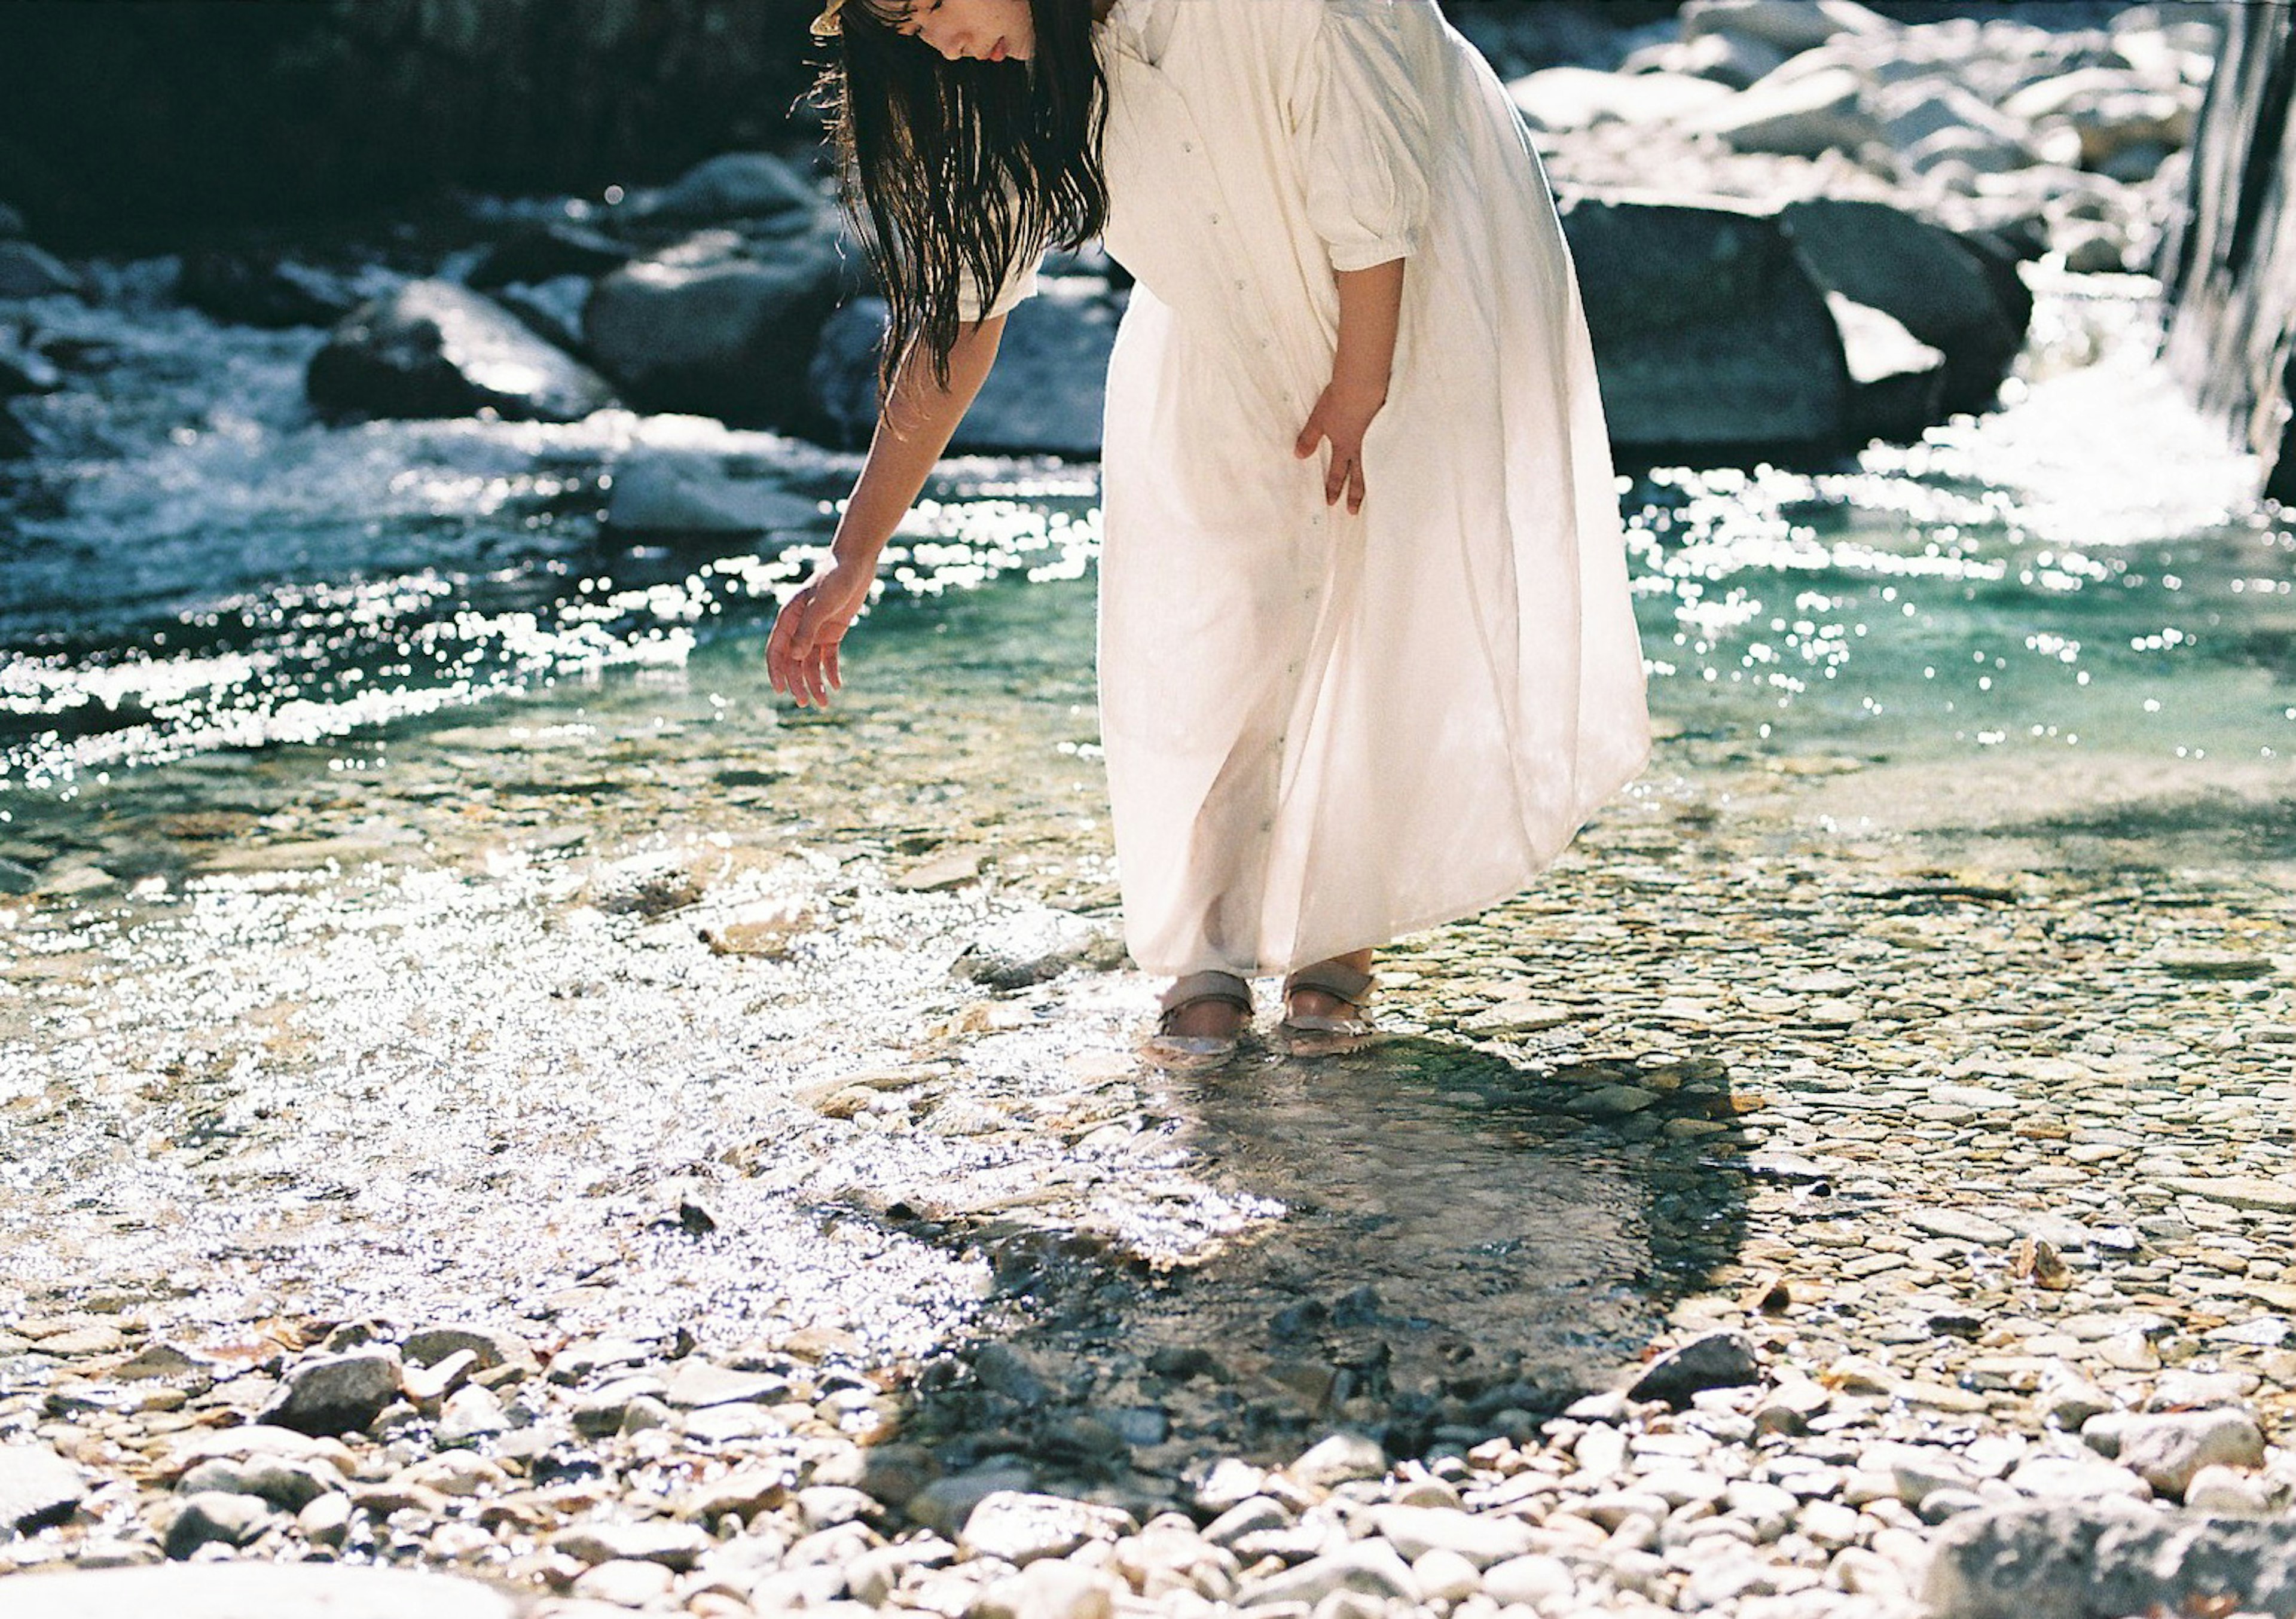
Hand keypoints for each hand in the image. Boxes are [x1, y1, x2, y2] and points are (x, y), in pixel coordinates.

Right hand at [765, 553, 874, 708]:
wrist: (856, 564)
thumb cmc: (835, 579)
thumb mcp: (821, 605)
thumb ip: (807, 630)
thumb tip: (794, 657)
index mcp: (788, 618)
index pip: (776, 650)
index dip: (776, 671)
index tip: (780, 691)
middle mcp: (799, 626)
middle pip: (793, 661)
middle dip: (798, 683)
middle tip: (806, 703)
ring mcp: (816, 630)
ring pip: (810, 663)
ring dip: (815, 682)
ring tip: (824, 703)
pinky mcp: (833, 631)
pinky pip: (828, 657)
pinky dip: (831, 671)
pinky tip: (836, 685)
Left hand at [1293, 378, 1386, 513]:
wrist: (1362, 386)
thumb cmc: (1338, 400)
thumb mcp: (1318, 419)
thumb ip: (1310, 438)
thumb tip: (1298, 456)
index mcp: (1343, 445)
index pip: (1336, 472)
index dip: (1332, 487)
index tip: (1331, 503)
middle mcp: (1361, 448)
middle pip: (1358, 477)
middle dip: (1353, 495)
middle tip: (1352, 512)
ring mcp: (1377, 441)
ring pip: (1375, 468)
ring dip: (1374, 485)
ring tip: (1378, 498)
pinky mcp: (1390, 431)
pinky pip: (1389, 452)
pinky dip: (1392, 464)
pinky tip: (1398, 470)